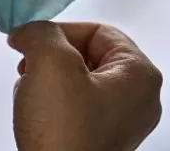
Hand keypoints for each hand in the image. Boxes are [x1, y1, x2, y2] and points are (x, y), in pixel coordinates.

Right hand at [8, 22, 161, 150]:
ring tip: (29, 92)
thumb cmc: (64, 130)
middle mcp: (139, 100)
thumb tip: (30, 32)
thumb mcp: (51, 63)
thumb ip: (42, 33)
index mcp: (141, 75)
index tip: (32, 39)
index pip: (101, 31)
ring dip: (49, 81)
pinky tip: (34, 113)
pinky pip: (76, 110)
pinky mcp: (100, 143)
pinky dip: (52, 105)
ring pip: (80, 83)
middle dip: (53, 58)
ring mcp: (121, 125)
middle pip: (90, 57)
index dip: (62, 31)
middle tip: (28, 66)